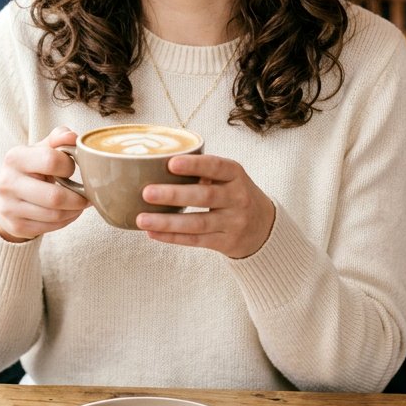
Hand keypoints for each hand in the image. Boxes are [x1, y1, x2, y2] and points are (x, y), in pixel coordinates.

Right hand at [0, 126, 86, 241]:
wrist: (5, 196)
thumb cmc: (30, 169)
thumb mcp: (40, 149)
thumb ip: (58, 139)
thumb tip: (72, 136)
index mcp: (15, 157)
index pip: (51, 160)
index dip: (69, 165)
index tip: (72, 168)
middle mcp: (8, 183)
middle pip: (55, 196)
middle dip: (78, 197)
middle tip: (87, 194)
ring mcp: (9, 207)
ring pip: (55, 215)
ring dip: (75, 210)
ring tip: (80, 204)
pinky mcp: (16, 226)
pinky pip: (50, 227)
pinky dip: (66, 220)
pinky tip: (69, 212)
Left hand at [136, 153, 275, 258]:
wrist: (264, 226)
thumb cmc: (233, 193)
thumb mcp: (228, 177)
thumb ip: (202, 170)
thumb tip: (154, 162)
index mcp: (236, 174)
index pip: (216, 166)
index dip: (194, 165)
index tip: (171, 163)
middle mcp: (238, 197)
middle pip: (205, 196)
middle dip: (174, 195)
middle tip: (146, 192)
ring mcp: (234, 222)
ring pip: (197, 223)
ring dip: (167, 222)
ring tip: (141, 219)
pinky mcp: (227, 242)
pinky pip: (196, 240)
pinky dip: (172, 238)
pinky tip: (152, 233)